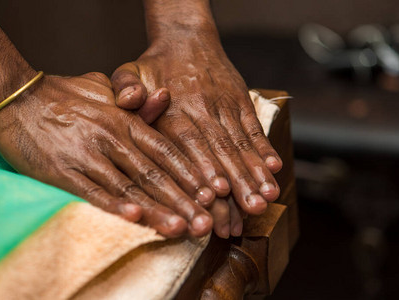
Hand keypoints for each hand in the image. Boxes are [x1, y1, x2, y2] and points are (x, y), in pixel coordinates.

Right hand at [0, 72, 213, 236]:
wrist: (17, 97)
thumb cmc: (64, 95)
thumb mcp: (104, 89)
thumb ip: (134, 100)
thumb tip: (163, 96)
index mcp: (124, 120)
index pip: (165, 151)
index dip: (188, 174)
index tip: (208, 194)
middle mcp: (111, 138)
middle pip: (153, 174)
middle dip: (181, 200)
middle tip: (204, 222)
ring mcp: (87, 155)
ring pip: (128, 187)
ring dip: (155, 209)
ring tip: (179, 228)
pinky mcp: (62, 171)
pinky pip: (92, 191)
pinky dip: (113, 205)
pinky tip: (133, 218)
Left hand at [111, 37, 281, 237]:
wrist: (187, 37)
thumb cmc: (154, 63)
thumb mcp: (129, 70)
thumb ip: (124, 87)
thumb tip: (130, 100)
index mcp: (173, 110)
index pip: (190, 144)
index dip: (205, 170)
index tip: (217, 196)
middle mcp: (201, 110)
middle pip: (220, 151)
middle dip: (237, 184)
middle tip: (249, 211)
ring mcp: (224, 107)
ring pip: (240, 144)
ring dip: (255, 173)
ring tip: (266, 197)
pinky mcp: (239, 102)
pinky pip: (253, 127)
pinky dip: (264, 148)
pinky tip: (274, 168)